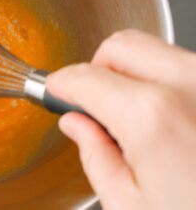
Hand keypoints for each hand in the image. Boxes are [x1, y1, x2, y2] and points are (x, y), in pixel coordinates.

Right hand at [47, 30, 195, 209]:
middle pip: (122, 46)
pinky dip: (166, 84)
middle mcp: (191, 85)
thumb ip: (95, 155)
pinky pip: (188, 71)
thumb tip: (76, 124)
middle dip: (96, 67)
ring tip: (134, 120)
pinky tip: (168, 124)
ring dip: (133, 75)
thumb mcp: (131, 207)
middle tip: (93, 102)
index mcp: (152, 116)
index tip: (57, 89)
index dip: (62, 83)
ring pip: (159, 52)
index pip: (86, 77)